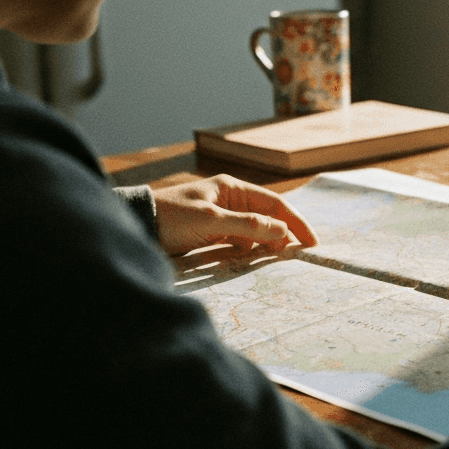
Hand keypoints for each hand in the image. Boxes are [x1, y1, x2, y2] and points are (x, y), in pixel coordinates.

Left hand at [151, 174, 318, 255]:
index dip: (296, 222)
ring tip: (279, 259)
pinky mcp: (213, 234)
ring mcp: (223, 217)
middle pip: (268, 216)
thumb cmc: (172, 218)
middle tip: (299, 254)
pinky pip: (241, 241)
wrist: (137, 226)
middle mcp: (231, 200)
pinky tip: (255, 259)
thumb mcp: (211, 221)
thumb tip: (282, 231)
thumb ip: (248, 225)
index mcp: (233, 188)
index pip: (275, 204)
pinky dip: (251, 250)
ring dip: (268, 243)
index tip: (311, 243)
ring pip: (256, 230)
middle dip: (285, 233)